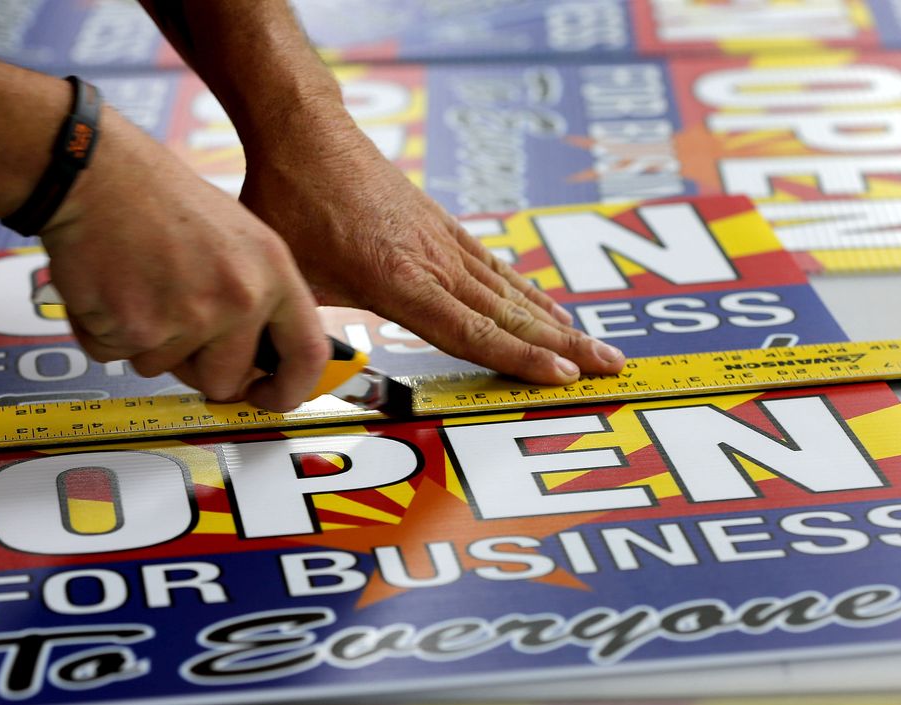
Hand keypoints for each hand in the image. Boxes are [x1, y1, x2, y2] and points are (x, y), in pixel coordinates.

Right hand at [38, 110, 328, 412]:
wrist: (95, 173)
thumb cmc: (159, 198)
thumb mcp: (240, 238)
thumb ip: (258, 297)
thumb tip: (262, 358)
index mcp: (273, 274)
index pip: (307, 354)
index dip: (288, 390)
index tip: (267, 399)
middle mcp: (239, 299)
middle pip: (224, 381)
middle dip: (195, 368)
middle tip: (171, 321)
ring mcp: (189, 318)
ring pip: (164, 370)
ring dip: (145, 342)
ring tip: (140, 285)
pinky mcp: (136, 330)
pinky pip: (119, 356)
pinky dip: (106, 331)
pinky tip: (111, 285)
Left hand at [238, 112, 626, 384]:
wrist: (304, 133)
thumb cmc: (291, 203)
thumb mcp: (291, 276)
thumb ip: (304, 330)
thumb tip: (290, 374)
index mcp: (398, 281)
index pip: (469, 331)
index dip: (518, 358)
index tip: (562, 376)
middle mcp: (433, 263)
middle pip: (509, 313)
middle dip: (563, 345)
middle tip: (610, 366)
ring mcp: (443, 242)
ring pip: (510, 291)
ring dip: (557, 322)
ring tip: (598, 346)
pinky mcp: (442, 227)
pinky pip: (495, 267)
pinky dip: (528, 291)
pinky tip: (550, 309)